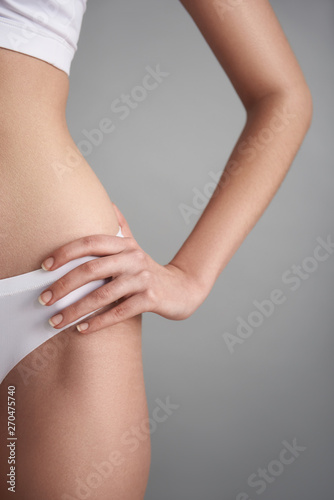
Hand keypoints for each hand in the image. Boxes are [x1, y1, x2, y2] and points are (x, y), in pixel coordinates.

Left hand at [38, 204, 203, 332]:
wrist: (183, 289)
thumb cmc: (150, 270)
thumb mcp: (134, 247)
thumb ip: (121, 228)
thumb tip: (108, 203)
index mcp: (125, 245)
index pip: (90, 242)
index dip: (65, 252)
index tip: (44, 266)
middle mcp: (133, 258)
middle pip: (92, 269)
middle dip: (63, 285)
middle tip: (44, 299)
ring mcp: (142, 278)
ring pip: (103, 295)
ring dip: (75, 309)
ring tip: (56, 321)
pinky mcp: (151, 299)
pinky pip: (119, 312)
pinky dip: (98, 322)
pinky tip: (81, 329)